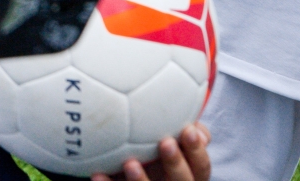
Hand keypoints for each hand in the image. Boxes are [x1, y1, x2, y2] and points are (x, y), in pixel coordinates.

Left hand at [90, 122, 210, 180]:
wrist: (125, 174)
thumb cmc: (154, 149)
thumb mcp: (173, 141)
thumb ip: (183, 130)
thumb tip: (193, 124)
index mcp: (188, 175)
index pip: (201, 168)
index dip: (197, 152)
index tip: (189, 130)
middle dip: (176, 164)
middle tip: (166, 142)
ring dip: (141, 180)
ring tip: (131, 162)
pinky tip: (97, 175)